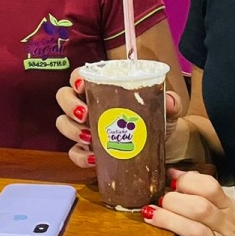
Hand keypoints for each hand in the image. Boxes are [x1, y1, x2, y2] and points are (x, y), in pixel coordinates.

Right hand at [56, 67, 181, 167]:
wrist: (166, 147)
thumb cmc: (160, 120)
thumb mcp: (168, 109)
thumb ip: (171, 102)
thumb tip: (169, 101)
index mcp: (103, 89)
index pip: (79, 76)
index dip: (75, 78)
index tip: (82, 85)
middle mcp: (89, 105)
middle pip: (64, 97)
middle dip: (69, 105)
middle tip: (85, 114)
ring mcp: (86, 128)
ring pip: (63, 124)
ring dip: (71, 129)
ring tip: (89, 136)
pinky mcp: (88, 151)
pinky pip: (74, 153)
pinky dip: (80, 156)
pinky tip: (93, 158)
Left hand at [143, 170, 234, 235]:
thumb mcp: (227, 208)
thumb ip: (202, 191)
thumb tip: (173, 173)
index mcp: (228, 209)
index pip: (210, 187)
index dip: (187, 181)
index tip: (170, 181)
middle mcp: (226, 228)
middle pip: (200, 208)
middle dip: (174, 201)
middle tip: (157, 202)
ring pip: (198, 233)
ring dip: (172, 223)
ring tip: (152, 216)